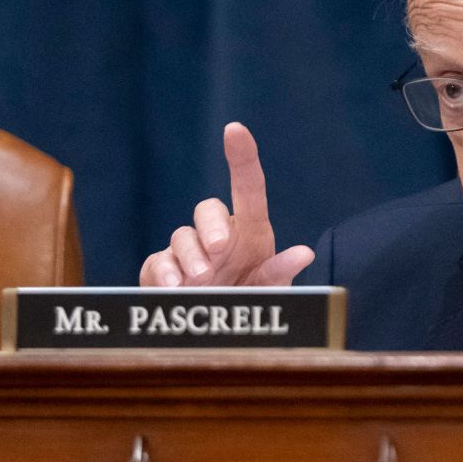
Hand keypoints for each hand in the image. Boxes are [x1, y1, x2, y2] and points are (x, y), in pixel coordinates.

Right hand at [139, 123, 314, 286]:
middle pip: (208, 209)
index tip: (235, 129)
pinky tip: (174, 287)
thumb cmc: (249, 302)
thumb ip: (281, 273)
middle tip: (220, 248)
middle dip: (212, 225)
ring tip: (202, 279)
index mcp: (250, 233)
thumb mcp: (270, 290)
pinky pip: (157, 261)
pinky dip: (165, 272)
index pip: (247, 188)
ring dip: (191, 255)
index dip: (241, 157)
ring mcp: (187, 250)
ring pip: (182, 236)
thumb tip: (305, 253)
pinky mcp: (161, 269)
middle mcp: (218, 235)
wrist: (214, 331)